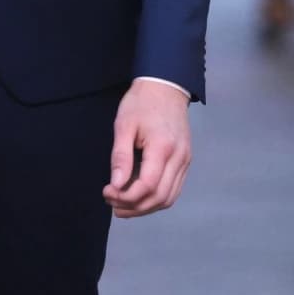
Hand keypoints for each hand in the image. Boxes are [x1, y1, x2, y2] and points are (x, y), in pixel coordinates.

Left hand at [103, 79, 190, 217]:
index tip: (107, 193)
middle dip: (134, 207)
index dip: (126, 196)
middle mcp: (179, 158)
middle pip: (159, 197)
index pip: (148, 186)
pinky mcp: (185, 161)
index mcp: (163, 147)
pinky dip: (157, 198)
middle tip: (112, 204)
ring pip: (169, 198)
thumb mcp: (124, 124)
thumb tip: (116, 185)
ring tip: (123, 206)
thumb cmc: (141, 102)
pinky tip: (140, 197)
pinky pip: (174, 189)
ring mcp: (185, 161)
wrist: (165, 87)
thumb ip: (120, 156)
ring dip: (146, 207)